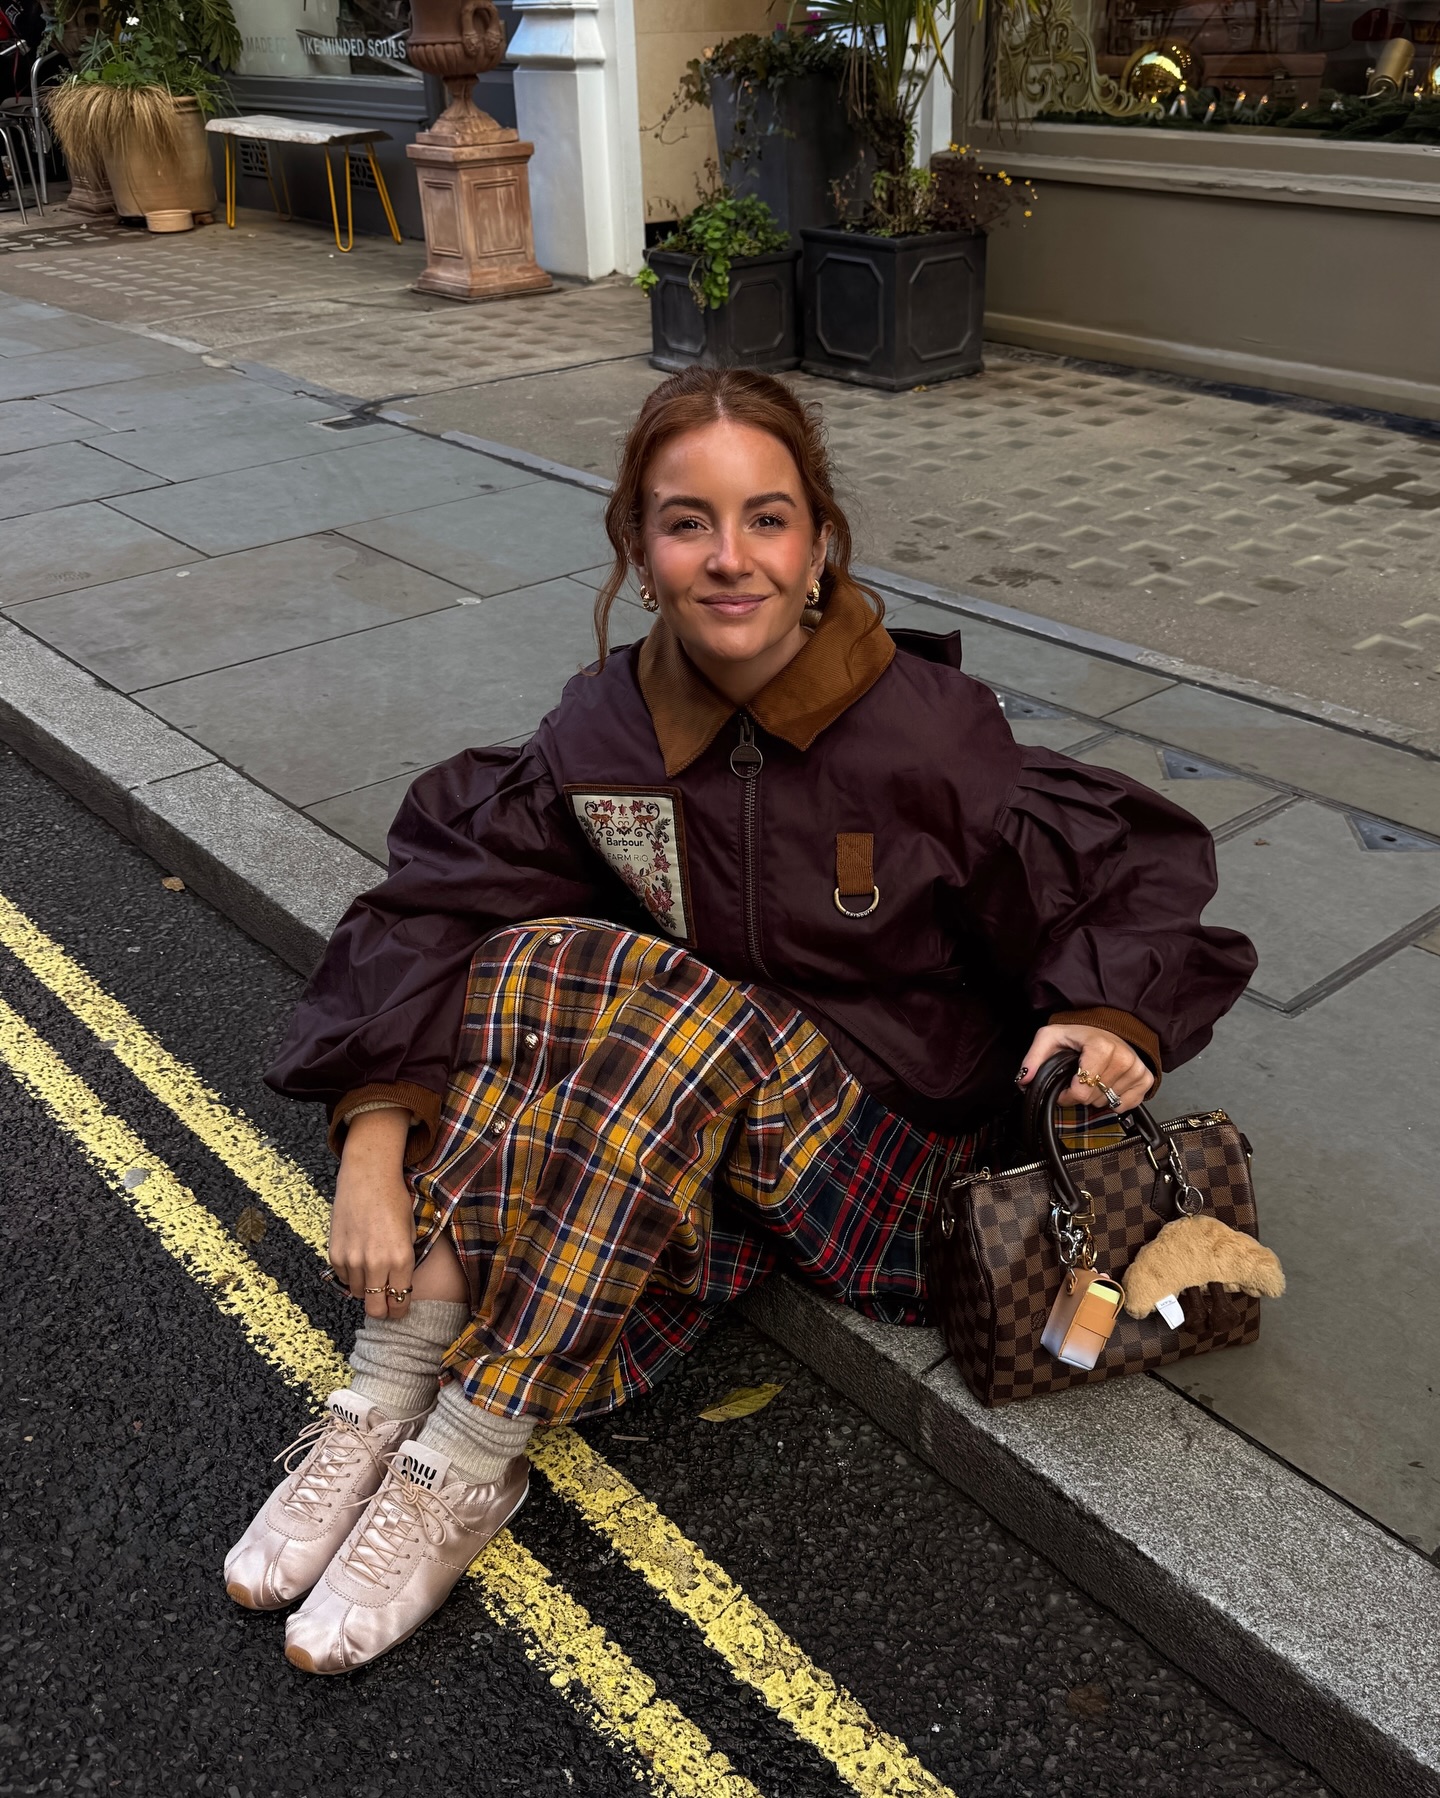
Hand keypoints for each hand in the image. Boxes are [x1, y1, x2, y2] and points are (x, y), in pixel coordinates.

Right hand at [329, 1107, 415, 1319]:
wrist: (367, 1177)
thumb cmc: (394, 1201)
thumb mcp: (410, 1231)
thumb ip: (405, 1261)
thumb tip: (398, 1284)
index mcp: (401, 1258)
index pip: (399, 1302)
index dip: (400, 1310)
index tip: (399, 1308)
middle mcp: (376, 1263)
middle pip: (376, 1308)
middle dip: (382, 1310)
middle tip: (385, 1301)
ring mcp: (353, 1260)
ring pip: (357, 1294)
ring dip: (365, 1289)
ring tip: (372, 1273)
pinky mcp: (335, 1253)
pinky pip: (343, 1278)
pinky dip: (350, 1275)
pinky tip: (358, 1259)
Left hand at [1015, 1024, 1153, 1112]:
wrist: (1108, 1026)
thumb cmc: (1079, 1034)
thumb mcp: (1050, 1038)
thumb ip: (1034, 1058)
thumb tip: (1023, 1080)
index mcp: (1101, 1047)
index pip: (1080, 1092)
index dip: (1065, 1094)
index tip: (1063, 1085)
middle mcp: (1123, 1058)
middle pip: (1093, 1099)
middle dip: (1080, 1094)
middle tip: (1079, 1076)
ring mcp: (1137, 1069)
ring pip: (1107, 1103)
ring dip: (1096, 1096)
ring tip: (1095, 1077)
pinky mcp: (1145, 1079)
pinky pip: (1125, 1105)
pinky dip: (1113, 1100)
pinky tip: (1108, 1084)